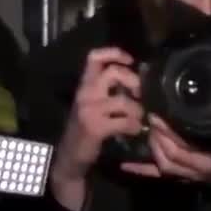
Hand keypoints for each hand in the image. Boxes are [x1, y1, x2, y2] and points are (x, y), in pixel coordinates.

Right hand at [51, 48, 143, 207]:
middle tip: (139, 94)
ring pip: (123, 100)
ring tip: (139, 118)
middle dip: (133, 81)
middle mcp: (85, 94)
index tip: (130, 60)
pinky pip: (124, 121)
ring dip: (138, 109)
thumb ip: (108, 89)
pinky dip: (134, 126)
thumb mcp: (93, 104)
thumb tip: (137, 78)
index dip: (114, 53)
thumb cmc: (85, 129)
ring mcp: (89, 110)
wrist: (70, 158)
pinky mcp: (95, 128)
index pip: (94, 57)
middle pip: (113, 72)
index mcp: (85, 85)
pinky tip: (135, 130)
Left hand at [120, 115, 210, 202]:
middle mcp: (193, 172)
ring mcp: (187, 177)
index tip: (159, 116)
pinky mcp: (183, 178)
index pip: (181, 150)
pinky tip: (125, 165)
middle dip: (156, 138)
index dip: (167, 134)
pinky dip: (141, 170)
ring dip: (151, 148)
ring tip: (144, 129)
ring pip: (162, 166)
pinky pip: (159, 175)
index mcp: (207, 162)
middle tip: (149, 117)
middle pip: (167, 158)